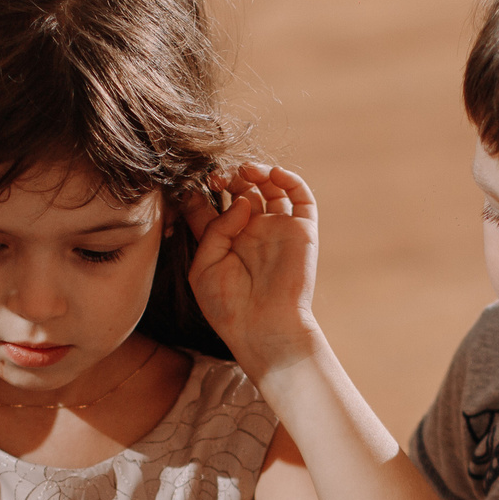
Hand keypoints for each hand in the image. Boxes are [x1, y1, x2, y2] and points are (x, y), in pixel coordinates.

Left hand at [181, 162, 321, 375]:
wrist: (264, 328)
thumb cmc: (229, 306)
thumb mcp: (204, 265)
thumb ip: (215, 228)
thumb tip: (240, 200)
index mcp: (225, 242)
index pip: (215, 205)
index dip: (205, 190)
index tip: (196, 182)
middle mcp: (252, 232)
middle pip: (242, 191)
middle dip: (231, 178)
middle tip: (220, 176)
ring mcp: (277, 230)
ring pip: (271, 188)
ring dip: (258, 173)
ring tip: (245, 171)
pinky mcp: (302, 231)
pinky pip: (302, 198)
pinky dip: (290, 179)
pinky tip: (272, 175)